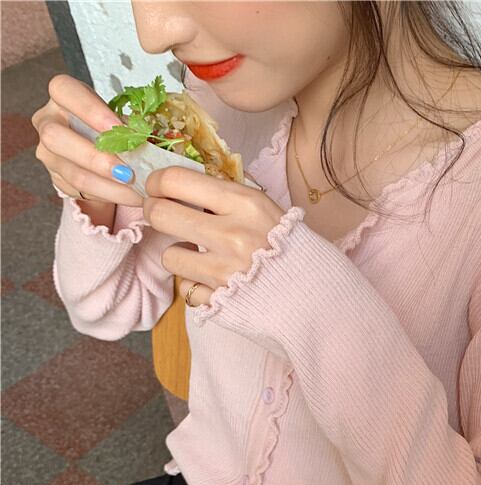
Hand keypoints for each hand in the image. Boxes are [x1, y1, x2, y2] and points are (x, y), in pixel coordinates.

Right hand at [32, 74, 141, 206]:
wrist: (101, 154)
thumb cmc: (112, 128)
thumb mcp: (119, 119)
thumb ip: (129, 125)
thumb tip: (154, 141)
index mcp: (63, 97)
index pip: (64, 91)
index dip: (90, 110)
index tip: (118, 127)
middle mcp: (48, 122)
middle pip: (56, 137)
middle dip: (96, 158)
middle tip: (127, 172)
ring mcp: (48, 153)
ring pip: (72, 172)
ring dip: (109, 185)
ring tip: (137, 190)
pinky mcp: (57, 178)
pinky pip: (82, 191)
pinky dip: (111, 195)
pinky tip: (132, 196)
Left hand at [143, 166, 284, 306]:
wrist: (318, 298)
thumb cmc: (292, 251)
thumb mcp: (266, 210)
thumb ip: (227, 198)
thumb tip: (182, 183)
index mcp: (244, 204)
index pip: (177, 180)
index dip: (157, 183)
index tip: (158, 189)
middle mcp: (232, 235)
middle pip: (161, 214)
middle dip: (155, 213)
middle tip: (163, 216)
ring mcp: (224, 271)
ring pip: (168, 256)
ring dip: (178, 255)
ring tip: (198, 256)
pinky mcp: (220, 301)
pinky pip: (186, 288)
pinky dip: (196, 285)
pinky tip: (214, 282)